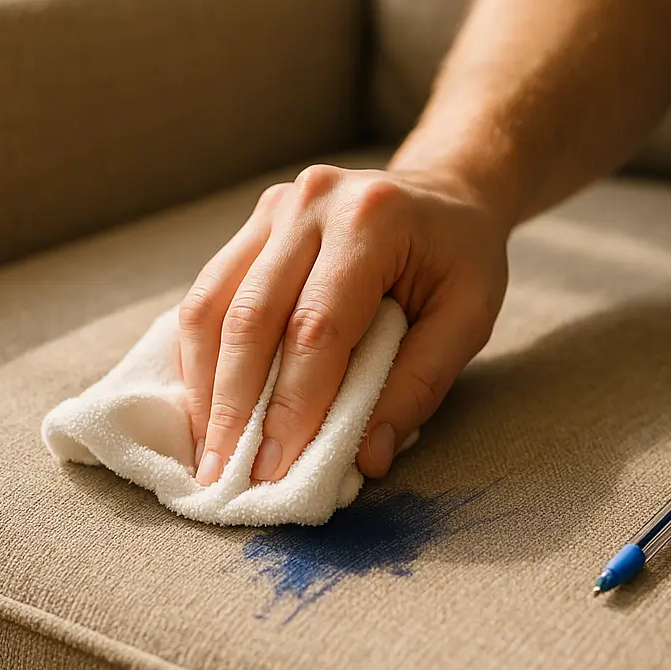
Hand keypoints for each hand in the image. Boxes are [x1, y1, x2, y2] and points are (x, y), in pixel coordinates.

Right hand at [180, 164, 509, 485]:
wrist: (443, 193)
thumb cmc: (461, 258)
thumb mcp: (468, 317)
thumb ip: (421, 384)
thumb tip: (365, 457)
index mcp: (372, 219)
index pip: (316, 328)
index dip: (292, 404)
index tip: (275, 469)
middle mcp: (311, 202)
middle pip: (251, 316)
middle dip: (234, 405)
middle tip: (225, 476)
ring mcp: (275, 207)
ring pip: (211, 303)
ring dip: (203, 384)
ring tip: (205, 450)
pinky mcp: (255, 224)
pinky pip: (209, 293)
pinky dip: (202, 355)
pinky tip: (205, 402)